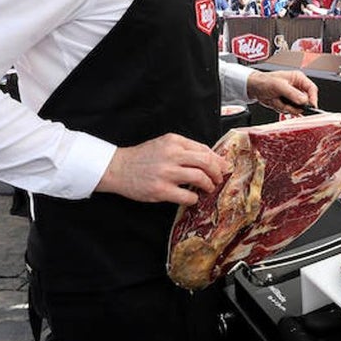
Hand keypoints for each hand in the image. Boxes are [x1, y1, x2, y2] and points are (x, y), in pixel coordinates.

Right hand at [97, 133, 227, 205]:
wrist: (117, 168)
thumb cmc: (141, 157)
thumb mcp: (163, 144)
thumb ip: (184, 149)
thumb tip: (210, 157)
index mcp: (174, 142)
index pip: (204, 149)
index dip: (217, 159)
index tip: (223, 166)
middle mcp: (172, 155)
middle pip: (206, 162)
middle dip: (217, 172)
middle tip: (219, 178)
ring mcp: (166, 173)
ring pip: (200, 178)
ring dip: (209, 185)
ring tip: (208, 188)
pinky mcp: (161, 190)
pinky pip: (187, 196)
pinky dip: (194, 198)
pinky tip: (192, 198)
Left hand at [247, 69, 317, 113]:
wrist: (254, 88)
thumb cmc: (265, 81)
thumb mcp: (279, 86)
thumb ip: (292, 93)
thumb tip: (304, 100)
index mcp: (298, 78)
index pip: (312, 89)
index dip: (313, 98)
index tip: (311, 106)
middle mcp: (297, 88)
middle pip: (305, 101)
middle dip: (295, 104)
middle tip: (286, 102)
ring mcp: (292, 97)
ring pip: (297, 108)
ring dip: (287, 107)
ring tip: (277, 100)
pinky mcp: (288, 104)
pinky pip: (290, 111)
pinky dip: (282, 109)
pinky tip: (276, 102)